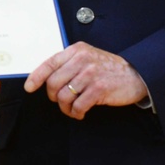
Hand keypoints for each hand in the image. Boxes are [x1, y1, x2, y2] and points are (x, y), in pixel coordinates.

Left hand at [24, 42, 148, 119]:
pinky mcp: (98, 89)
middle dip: (54, 96)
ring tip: (73, 109)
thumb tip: (47, 77)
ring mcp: (90, 74)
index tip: (29, 87)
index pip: (49, 63)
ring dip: (66, 108)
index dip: (36, 77)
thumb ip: (70, 63)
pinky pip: (77, 106)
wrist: (136, 74)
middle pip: (53, 83)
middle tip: (62, 101)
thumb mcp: (88, 57)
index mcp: (77, 50)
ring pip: (64, 96)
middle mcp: (81, 60)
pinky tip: (80, 113)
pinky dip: (76, 113)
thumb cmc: (109, 68)